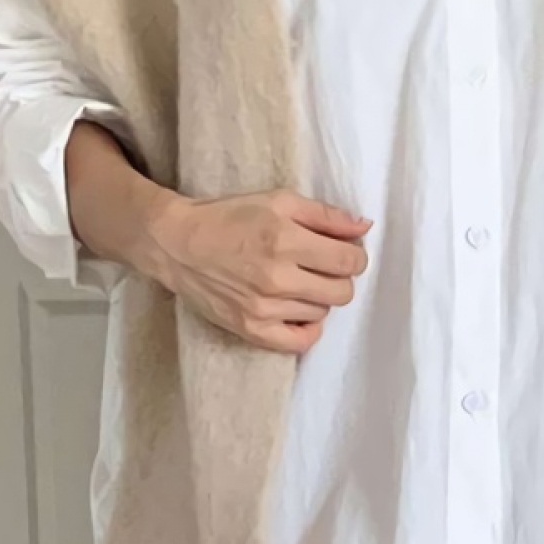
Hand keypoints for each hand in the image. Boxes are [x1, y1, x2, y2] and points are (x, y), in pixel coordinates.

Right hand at [147, 189, 370, 353]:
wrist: (178, 244)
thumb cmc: (230, 217)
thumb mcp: (280, 201)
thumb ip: (326, 215)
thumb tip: (365, 227)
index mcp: (285, 240)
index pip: (349, 261)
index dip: (354, 254)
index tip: (343, 250)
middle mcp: (277, 278)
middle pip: (342, 291)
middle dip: (339, 277)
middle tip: (321, 266)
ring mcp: (263, 308)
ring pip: (323, 313)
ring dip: (318, 297)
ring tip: (298, 281)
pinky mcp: (251, 329)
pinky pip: (300, 342)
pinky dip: (307, 327)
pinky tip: (298, 310)